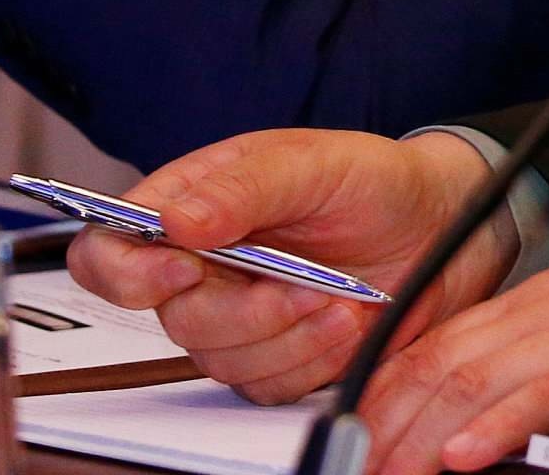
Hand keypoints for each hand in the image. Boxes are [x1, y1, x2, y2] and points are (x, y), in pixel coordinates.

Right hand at [67, 130, 517, 403]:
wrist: (438, 223)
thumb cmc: (372, 179)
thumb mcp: (312, 163)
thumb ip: (243, 186)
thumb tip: (173, 218)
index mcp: (192, 209)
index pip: (109, 252)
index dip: (128, 271)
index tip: (181, 267)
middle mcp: (203, 269)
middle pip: (170, 318)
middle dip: (242, 307)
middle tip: (299, 281)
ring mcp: (238, 318)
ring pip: (220, 359)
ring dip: (287, 332)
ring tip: (338, 295)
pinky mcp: (277, 357)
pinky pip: (267, 385)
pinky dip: (312, 357)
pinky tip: (347, 319)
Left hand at [359, 211, 548, 473]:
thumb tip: (516, 418)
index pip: (442, 345)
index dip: (387, 396)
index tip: (355, 441)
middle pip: (439, 363)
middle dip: (383, 423)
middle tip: (350, 469)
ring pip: (473, 378)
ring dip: (417, 436)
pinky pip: (542, 390)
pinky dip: (496, 424)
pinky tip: (462, 457)